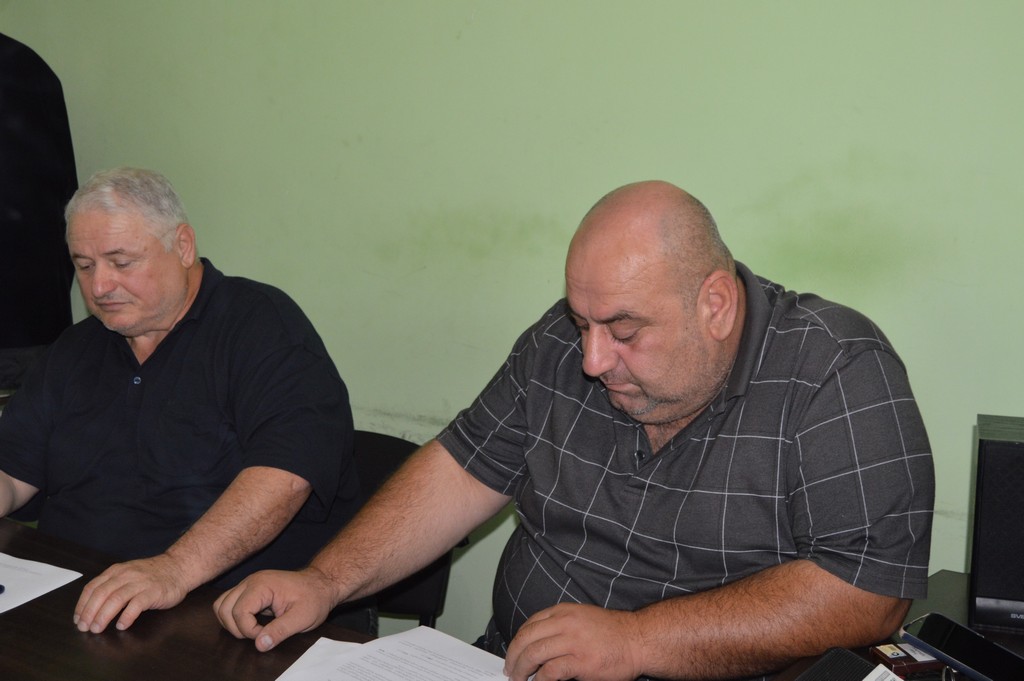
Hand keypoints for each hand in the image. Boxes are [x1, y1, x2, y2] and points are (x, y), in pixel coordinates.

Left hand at [73, 554, 189, 632]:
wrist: (179, 567)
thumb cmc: (152, 576)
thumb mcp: (128, 575)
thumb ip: (112, 586)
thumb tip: (92, 608)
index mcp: (117, 571)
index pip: (92, 587)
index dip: (82, 605)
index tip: (78, 619)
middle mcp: (126, 575)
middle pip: (101, 594)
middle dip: (90, 613)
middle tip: (85, 628)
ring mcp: (140, 583)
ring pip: (116, 599)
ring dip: (103, 616)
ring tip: (98, 629)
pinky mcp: (153, 592)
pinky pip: (136, 605)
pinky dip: (126, 616)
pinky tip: (122, 626)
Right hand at [214, 567, 337, 651]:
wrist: (321, 585)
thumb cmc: (314, 598)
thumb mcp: (303, 617)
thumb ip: (280, 630)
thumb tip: (260, 644)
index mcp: (262, 585)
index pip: (239, 611)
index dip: (249, 630)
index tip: (266, 634)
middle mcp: (250, 581)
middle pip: (224, 608)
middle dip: (237, 628)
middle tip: (259, 633)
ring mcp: (248, 585)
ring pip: (222, 605)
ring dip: (232, 622)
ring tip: (254, 629)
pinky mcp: (249, 590)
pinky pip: (229, 604)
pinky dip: (234, 617)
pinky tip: (252, 623)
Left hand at [503, 603, 642, 680]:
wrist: (639, 640)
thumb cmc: (613, 633)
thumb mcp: (582, 618)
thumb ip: (560, 627)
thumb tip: (537, 646)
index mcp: (564, 612)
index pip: (529, 624)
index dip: (517, 641)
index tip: (513, 653)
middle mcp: (566, 623)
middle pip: (526, 638)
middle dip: (513, 656)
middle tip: (510, 670)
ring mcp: (573, 641)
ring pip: (534, 654)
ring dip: (521, 669)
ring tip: (519, 679)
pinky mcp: (581, 661)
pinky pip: (550, 671)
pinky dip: (540, 679)